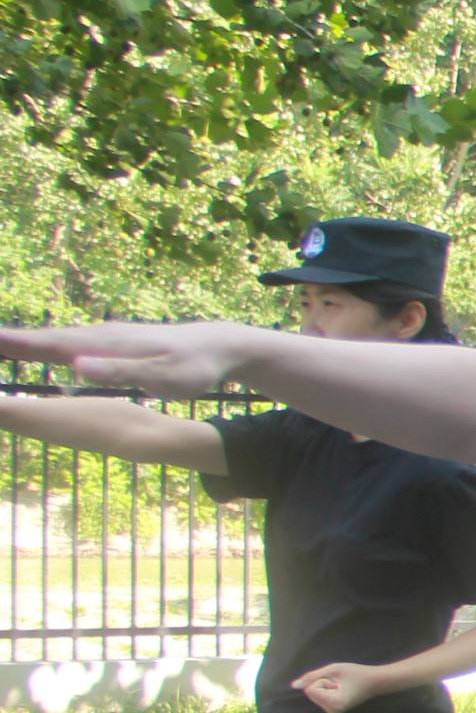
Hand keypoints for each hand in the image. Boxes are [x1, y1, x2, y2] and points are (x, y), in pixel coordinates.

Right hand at [0, 319, 256, 399]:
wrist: (218, 346)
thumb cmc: (193, 366)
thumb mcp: (160, 376)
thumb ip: (119, 372)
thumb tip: (76, 365)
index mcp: (103, 344)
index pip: (47, 344)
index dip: (13, 345)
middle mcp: (97, 336)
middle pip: (42, 339)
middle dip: (8, 341)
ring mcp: (103, 338)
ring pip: (53, 339)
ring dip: (20, 341)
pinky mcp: (110, 344)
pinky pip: (67, 343)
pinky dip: (43, 344)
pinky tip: (34, 348)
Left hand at [289, 661, 385, 712]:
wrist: (375, 682)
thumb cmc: (356, 673)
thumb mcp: (333, 669)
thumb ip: (312, 676)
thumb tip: (294, 685)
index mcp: (333, 702)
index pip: (310, 690)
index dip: (322, 680)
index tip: (337, 681)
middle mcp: (332, 711)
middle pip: (311, 694)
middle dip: (322, 685)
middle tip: (340, 683)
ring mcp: (333, 712)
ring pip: (314, 696)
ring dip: (324, 688)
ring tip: (342, 686)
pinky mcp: (333, 711)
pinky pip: (319, 698)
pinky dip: (326, 692)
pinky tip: (341, 691)